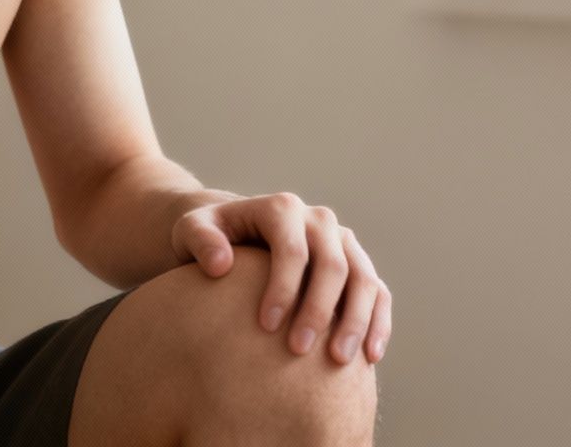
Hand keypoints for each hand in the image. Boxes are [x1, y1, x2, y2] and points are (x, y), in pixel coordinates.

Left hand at [170, 193, 390, 366]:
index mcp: (283, 209)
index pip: (292, 249)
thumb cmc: (210, 237)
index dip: (283, 288)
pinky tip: (370, 357)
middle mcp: (319, 221)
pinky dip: (378, 323)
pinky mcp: (357, 267)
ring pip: (364, 278)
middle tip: (297, 350)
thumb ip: (200, 240)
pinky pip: (378, 293)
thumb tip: (219, 265)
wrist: (236, 238)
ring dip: (356, 320)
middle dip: (318, 309)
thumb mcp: (192, 230)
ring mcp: (343, 243)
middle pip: (332, 265)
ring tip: (338, 360)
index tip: (265, 326)